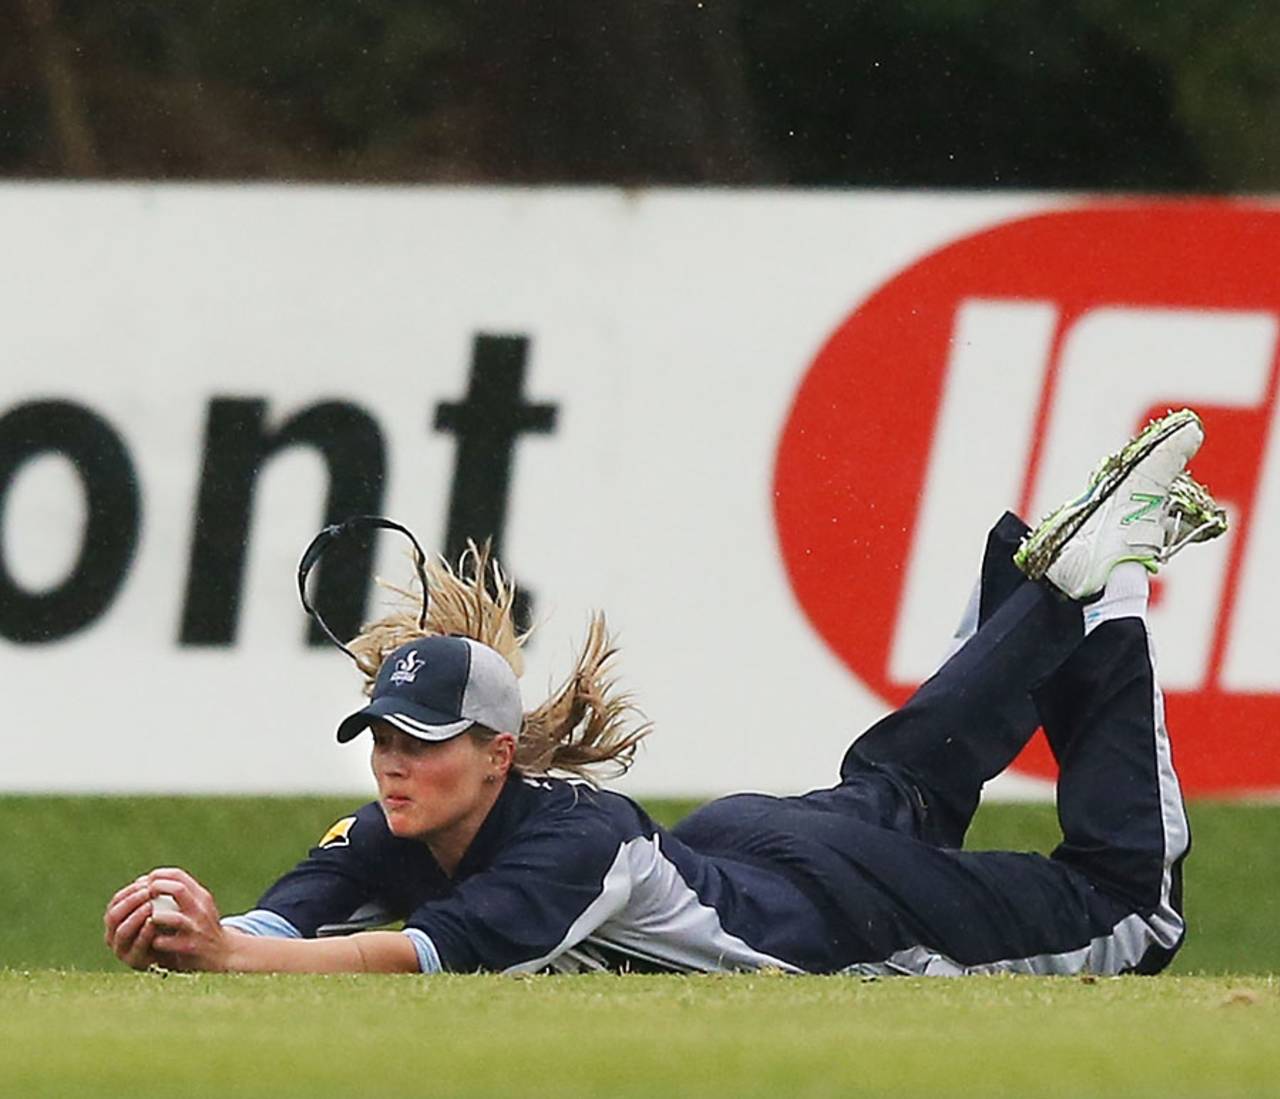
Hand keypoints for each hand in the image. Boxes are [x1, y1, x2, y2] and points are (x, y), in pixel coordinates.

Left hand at [103, 868, 227, 971]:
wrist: (223, 954)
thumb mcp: (198, 906)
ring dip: (155, 917)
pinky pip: (164, 942)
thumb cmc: (203, 928)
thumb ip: (180, 894)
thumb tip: (148, 882)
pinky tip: (152, 942)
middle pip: (178, 890)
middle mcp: (201, 910)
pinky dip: (154, 940)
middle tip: (144, 898)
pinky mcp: (190, 947)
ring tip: (148, 920)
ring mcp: (196, 929)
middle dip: (155, 891)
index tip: (145, 883)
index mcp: (201, 896)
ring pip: (173, 918)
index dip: (158, 876)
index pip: (178, 875)